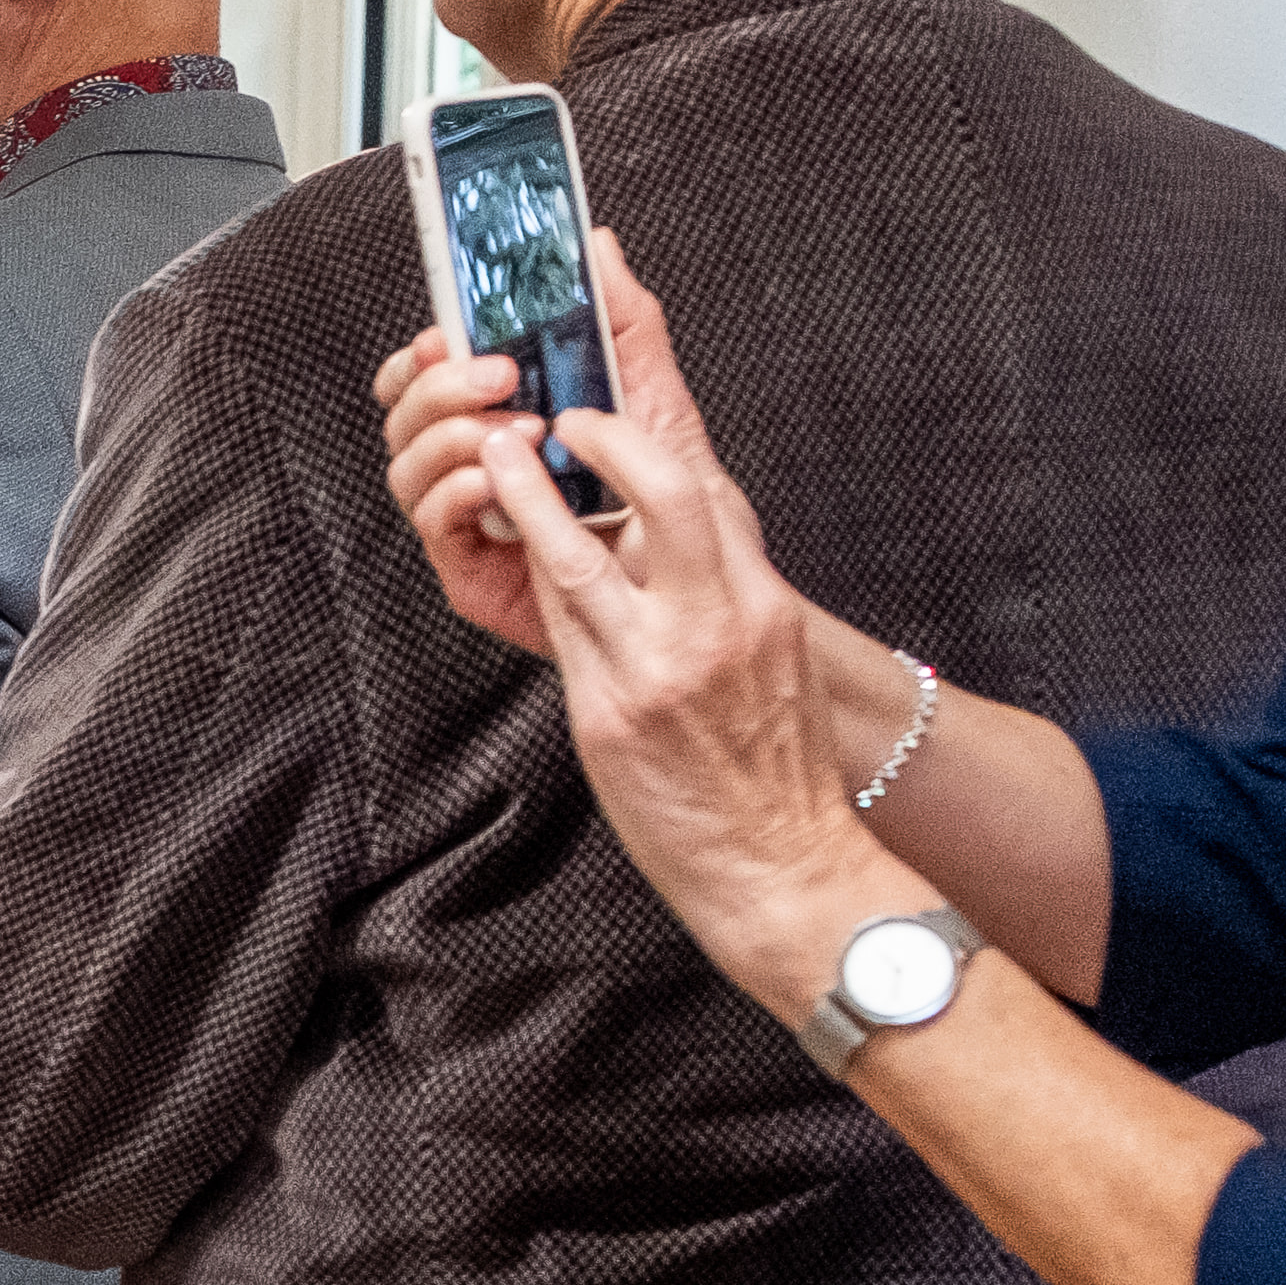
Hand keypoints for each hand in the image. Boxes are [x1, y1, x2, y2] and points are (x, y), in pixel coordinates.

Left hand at [453, 259, 887, 986]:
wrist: (785, 864)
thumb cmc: (773, 773)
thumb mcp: (769, 670)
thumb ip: (728, 607)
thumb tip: (681, 564)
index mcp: (759, 607)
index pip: (709, 502)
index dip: (652, 453)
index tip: (610, 424)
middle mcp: (719, 624)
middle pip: (669, 495)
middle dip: (609, 444)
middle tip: (564, 419)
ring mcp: (663, 666)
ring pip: (589, 555)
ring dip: (534, 496)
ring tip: (501, 453)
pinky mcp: (613, 712)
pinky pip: (562, 625)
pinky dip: (531, 572)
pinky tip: (502, 540)